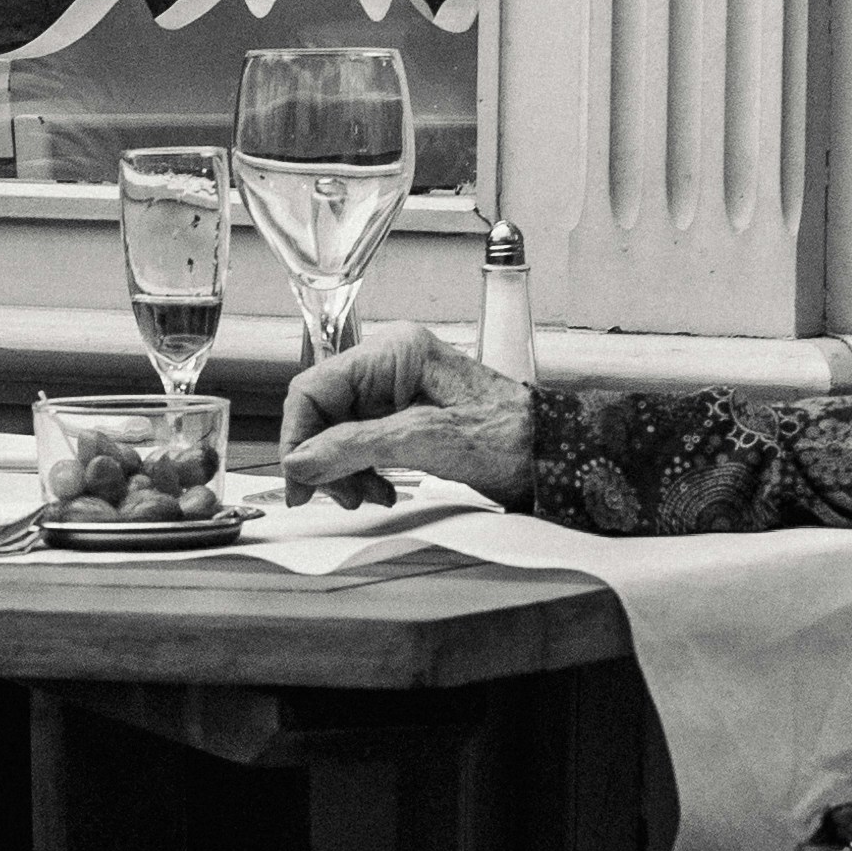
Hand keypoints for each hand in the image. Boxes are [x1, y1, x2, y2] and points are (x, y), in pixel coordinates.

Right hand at [276, 324, 532, 505]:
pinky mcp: (408, 419)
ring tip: (369, 497)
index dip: (298, 435)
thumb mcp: (426, 441)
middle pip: (324, 413)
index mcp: (393, 353)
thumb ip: (356, 447)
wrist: (553, 456)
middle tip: (338, 497)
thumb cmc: (510, 436)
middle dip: (324, 460)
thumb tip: (301, 460)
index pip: (314, 387)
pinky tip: (384, 491)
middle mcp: (391, 367)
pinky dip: (365, 473)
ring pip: (339, 434)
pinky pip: (364, 446)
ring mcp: (399, 393)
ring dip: (344, 472)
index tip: (298, 479)